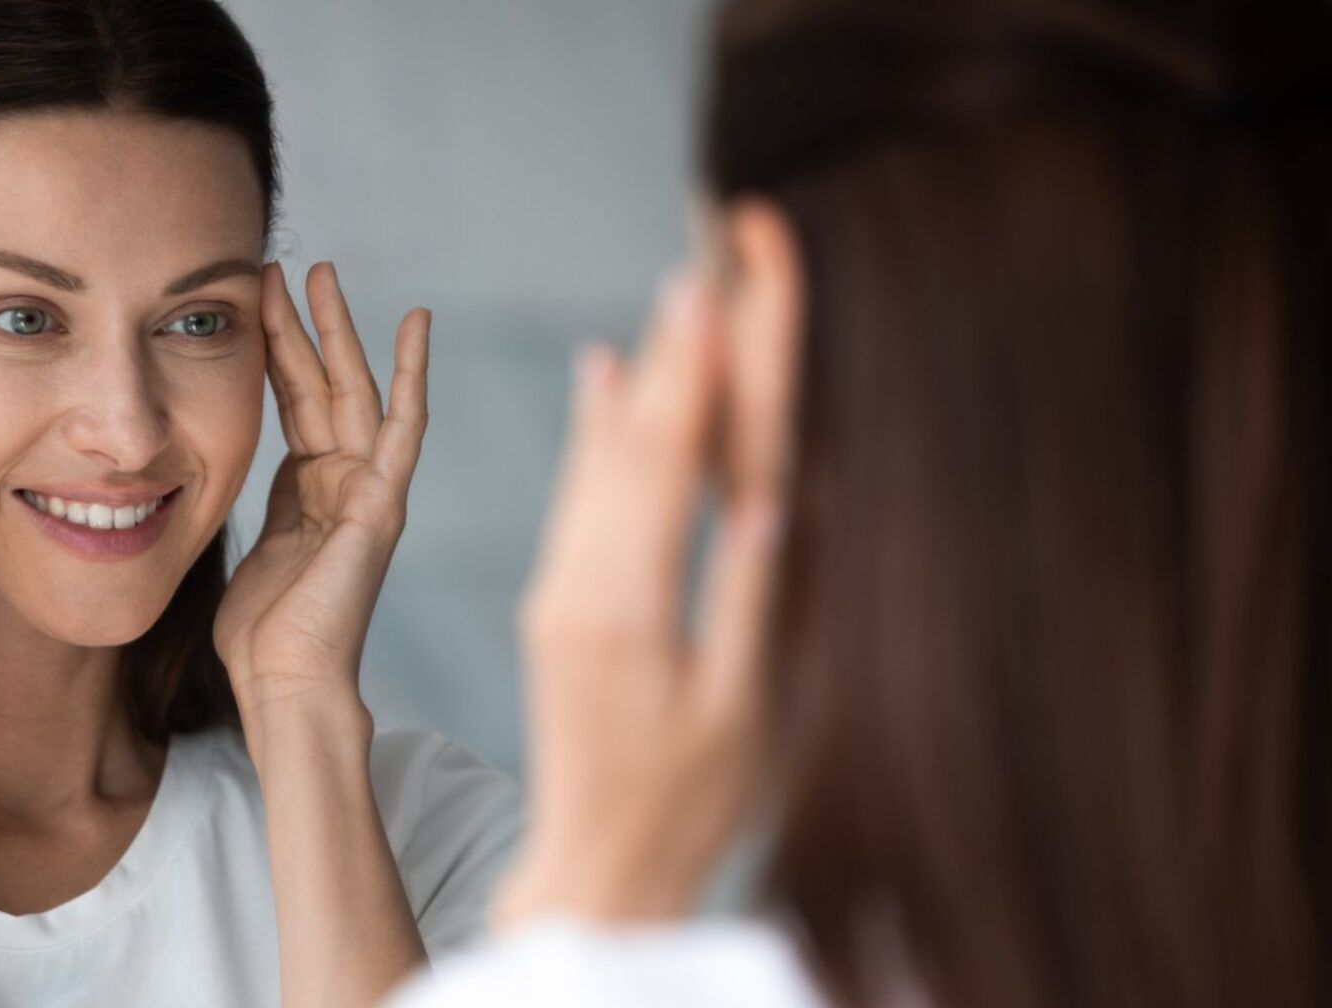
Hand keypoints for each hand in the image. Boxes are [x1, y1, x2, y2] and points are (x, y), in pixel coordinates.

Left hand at [213, 261, 430, 718]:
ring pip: (354, 391)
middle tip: (286, 266)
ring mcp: (369, 490)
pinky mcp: (383, 502)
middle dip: (305, 325)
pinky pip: (402, 426)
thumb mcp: (246, 549)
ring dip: (338, 330)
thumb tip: (223, 472)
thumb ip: (252, 504)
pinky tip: (414, 323)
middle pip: (324, 385)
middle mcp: (345, 483)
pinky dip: (411, 373)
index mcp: (310, 492)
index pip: (294, 403)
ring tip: (321, 271)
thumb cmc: (261, 637)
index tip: (254, 302)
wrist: (286, 684)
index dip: (275, 351)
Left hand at [494, 268, 783, 924]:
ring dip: (641, 376)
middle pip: (634, 444)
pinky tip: (604, 376)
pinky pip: (578, 500)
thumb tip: (772, 493)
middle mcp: (581, 585)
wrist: (596, 869)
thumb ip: (750, 599)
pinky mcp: (559, 605)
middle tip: (707, 256)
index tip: (715, 286)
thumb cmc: (689, 805)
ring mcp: (562, 592)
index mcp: (629, 608)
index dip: (696, 373)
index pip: (671, 463)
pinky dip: (597, 434)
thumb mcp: (739, 711)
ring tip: (676, 295)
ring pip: (601, 463)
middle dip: (676, 348)